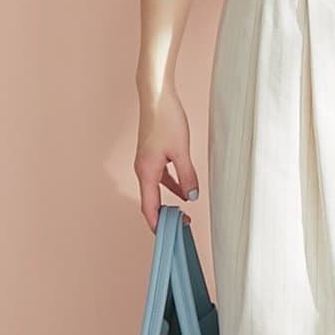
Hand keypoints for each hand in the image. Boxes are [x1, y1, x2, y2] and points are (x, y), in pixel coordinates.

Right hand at [134, 89, 198, 230]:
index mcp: (146, 172)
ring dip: (168, 202)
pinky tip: (183, 189)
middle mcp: (142, 169)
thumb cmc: (166, 120)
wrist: (156, 96)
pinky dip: (170, 186)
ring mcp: (146, 162)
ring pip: (156, 189)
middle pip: (151, 202)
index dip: (157, 225)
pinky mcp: (151, 154)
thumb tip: (192, 196)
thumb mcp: (181, 151)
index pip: (149, 207)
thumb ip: (187, 175)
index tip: (168, 237)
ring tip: (184, 212)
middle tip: (182, 227)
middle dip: (164, 217)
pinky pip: (159, 177)